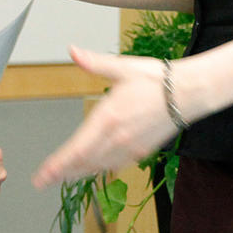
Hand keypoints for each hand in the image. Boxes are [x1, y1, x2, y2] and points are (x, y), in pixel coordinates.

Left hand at [32, 47, 178, 186]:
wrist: (190, 93)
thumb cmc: (158, 79)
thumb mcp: (123, 67)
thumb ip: (94, 63)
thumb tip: (73, 51)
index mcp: (108, 117)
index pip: (76, 149)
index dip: (57, 165)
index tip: (42, 176)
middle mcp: (117, 138)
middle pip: (84, 163)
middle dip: (62, 173)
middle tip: (44, 181)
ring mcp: (131, 147)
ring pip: (99, 166)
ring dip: (79, 173)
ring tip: (63, 176)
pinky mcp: (142, 151)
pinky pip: (116, 165)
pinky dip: (100, 169)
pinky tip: (93, 168)